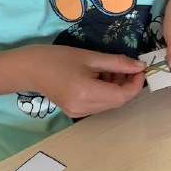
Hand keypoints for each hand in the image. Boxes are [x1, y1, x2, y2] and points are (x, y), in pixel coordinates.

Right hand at [24, 44, 144, 117]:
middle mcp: (83, 107)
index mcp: (86, 92)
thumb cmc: (58, 58)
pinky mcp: (75, 112)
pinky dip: (106, 93)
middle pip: (117, 101)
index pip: (122, 96)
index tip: (140, 69)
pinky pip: (99, 105)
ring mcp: (78, 113)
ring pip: (109, 104)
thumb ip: (117, 63)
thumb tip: (140, 66)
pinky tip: (101, 78)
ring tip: (112, 70)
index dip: (136, 84)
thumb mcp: (90, 57)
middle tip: (128, 67)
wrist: (31, 69)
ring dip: (117, 89)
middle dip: (128, 85)